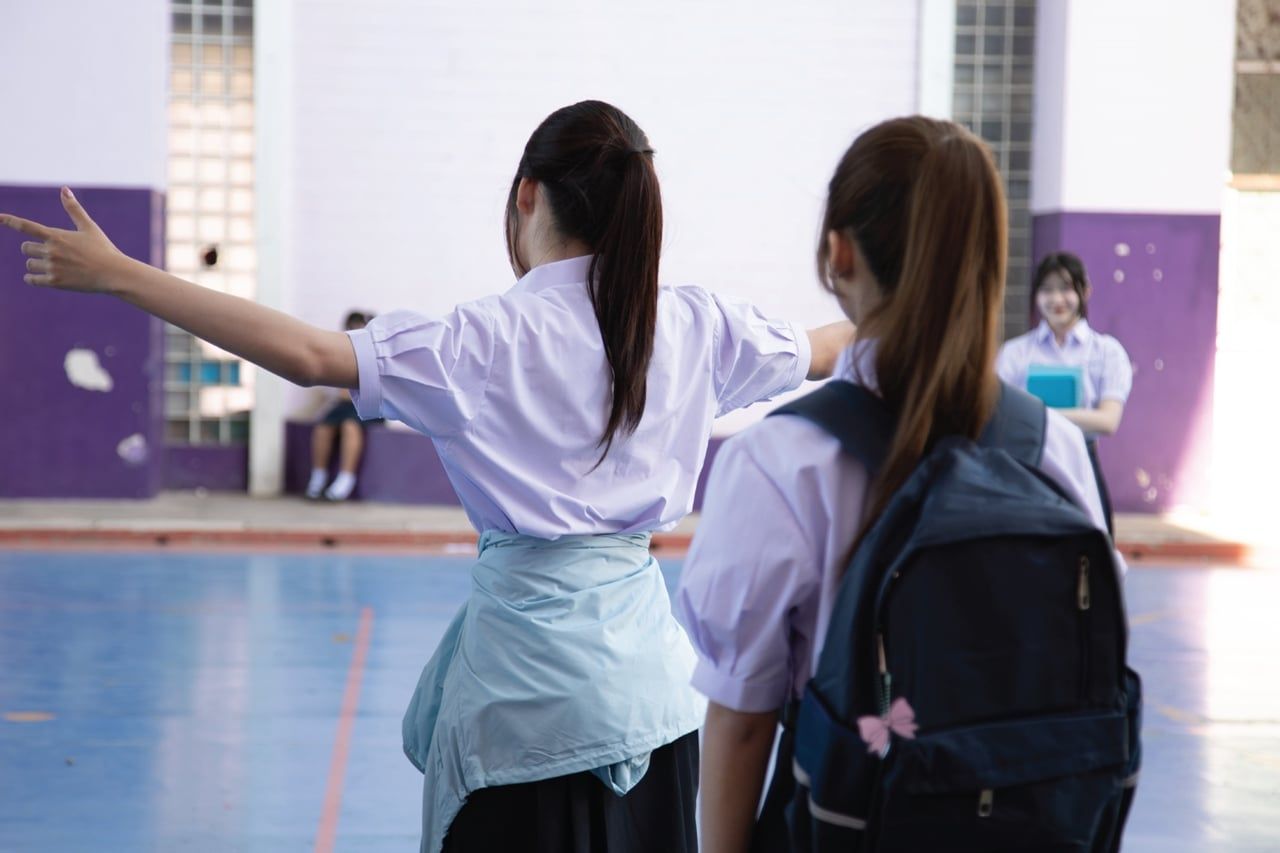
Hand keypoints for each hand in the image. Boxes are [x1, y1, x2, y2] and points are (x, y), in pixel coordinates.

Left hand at [0, 187, 124, 292]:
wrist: (114, 274)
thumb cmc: (103, 249)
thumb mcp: (89, 227)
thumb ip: (73, 209)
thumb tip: (64, 188)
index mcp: (56, 235)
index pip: (25, 226)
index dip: (9, 221)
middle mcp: (51, 250)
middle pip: (25, 248)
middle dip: (34, 249)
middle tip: (50, 253)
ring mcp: (52, 267)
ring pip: (29, 264)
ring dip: (36, 264)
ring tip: (54, 266)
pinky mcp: (55, 282)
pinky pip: (32, 279)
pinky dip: (32, 278)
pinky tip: (38, 278)